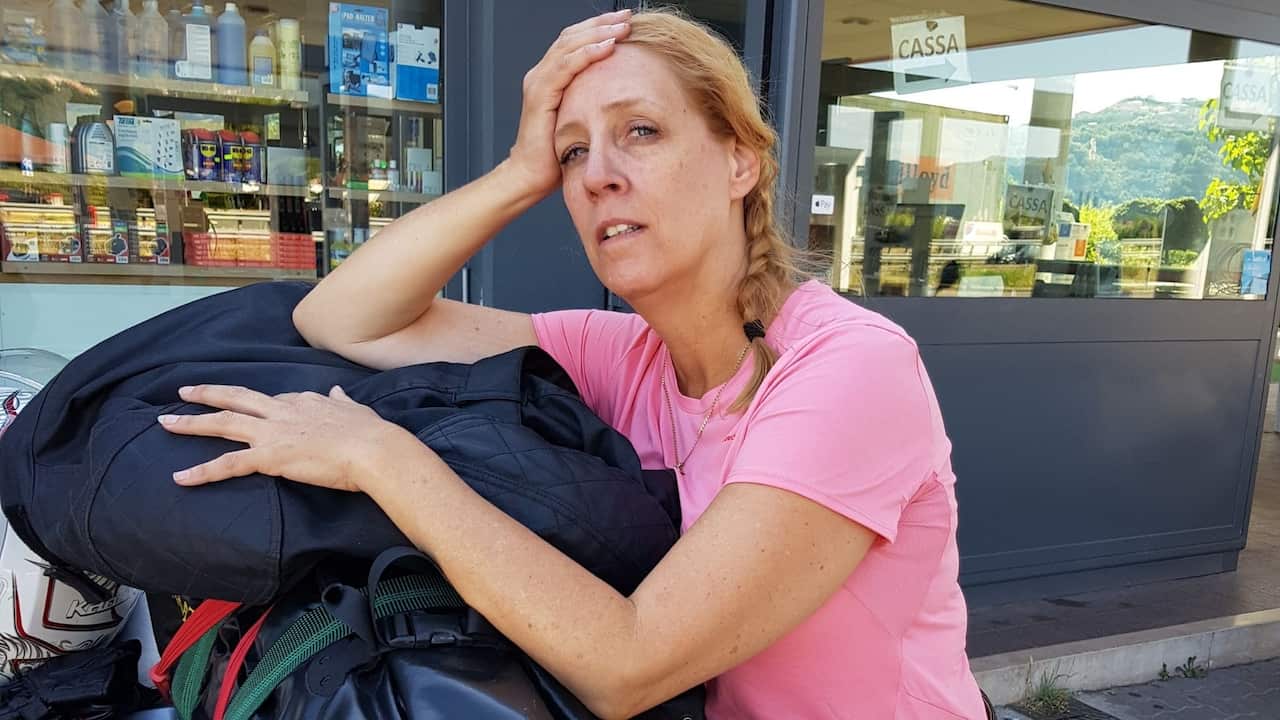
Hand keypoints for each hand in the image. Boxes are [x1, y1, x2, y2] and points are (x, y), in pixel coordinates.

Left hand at [157, 384, 420, 491]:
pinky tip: (181, 477)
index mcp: (304, 401)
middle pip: (236, 399)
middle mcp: (282, 411)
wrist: (373, 449)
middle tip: (183, 392)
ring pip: (223, 423)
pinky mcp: (268, 457)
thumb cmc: (370, 433)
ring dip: (192, 423)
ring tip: (166, 422)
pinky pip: (228, 465)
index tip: (251, 407)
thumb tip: (337, 390)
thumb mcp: (355, 408)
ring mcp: (272, 433)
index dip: (259, 405)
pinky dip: (202, 471)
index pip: (274, 400)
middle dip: (208, 395)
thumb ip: (342, 400)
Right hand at [504, 9, 631, 196]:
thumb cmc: (555, 154)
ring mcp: (538, 83)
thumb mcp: (580, 120)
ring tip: (622, 27)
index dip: (599, 28)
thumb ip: (591, 102)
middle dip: (601, 23)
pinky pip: (566, 66)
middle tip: (626, 16)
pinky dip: (587, 54)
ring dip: (598, 33)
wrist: (531, 177)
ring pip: (569, 45)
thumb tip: (620, 95)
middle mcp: (541, 74)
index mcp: (551, 77)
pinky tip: (607, 46)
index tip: (624, 22)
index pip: (575, 41)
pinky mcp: (540, 95)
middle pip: (572, 35)